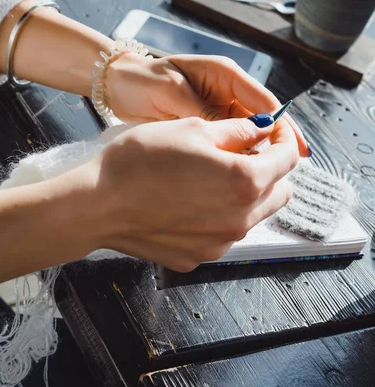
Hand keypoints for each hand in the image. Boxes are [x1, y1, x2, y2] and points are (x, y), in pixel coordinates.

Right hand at [77, 115, 298, 271]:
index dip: (285, 138)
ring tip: (212, 175)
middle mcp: (241, 219)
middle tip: (244, 150)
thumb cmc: (141, 161)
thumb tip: (262, 129)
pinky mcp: (200, 257)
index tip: (275, 130)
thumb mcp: (193, 129)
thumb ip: (236, 131)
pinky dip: (221, 214)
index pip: (288, 159)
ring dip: (247, 193)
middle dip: (270, 168)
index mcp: (245, 181)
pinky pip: (225, 233)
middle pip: (279, 192)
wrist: (99, 204)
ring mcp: (221, 243)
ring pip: (254, 214)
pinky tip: (191, 200)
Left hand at [106, 53, 309, 156]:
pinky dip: (235, 158)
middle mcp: (226, 93)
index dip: (282, 124)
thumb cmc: (144, 80)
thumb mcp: (174, 93)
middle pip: (261, 120)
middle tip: (289, 168)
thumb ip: (205, 112)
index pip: (263, 101)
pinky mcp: (205, 127)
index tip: (294, 148)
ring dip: (256, 153)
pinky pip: (228, 144)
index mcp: (224, 75)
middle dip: (275, 143)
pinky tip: (240, 175)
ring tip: (267, 177)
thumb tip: (238, 134)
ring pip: (246, 135)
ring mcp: (217, 111)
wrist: (118, 86)